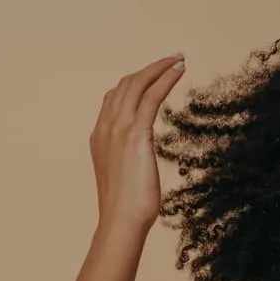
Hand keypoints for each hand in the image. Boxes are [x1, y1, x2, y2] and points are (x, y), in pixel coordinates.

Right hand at [89, 54, 185, 231]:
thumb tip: (140, 165)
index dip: (134, 83)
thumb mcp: (125, 179)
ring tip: (178, 60)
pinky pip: (151, 96)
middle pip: (125, 85)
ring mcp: (118, 129)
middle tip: (171, 59)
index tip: (152, 75)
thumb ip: (129, 163)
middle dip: (148, 69)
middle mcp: (105, 127)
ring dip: (159, 68)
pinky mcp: (135, 134)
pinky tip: (179, 71)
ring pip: (137, 85)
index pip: (115, 99)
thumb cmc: (127, 210)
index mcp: (100, 137)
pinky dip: (165, 79)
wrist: (121, 221)